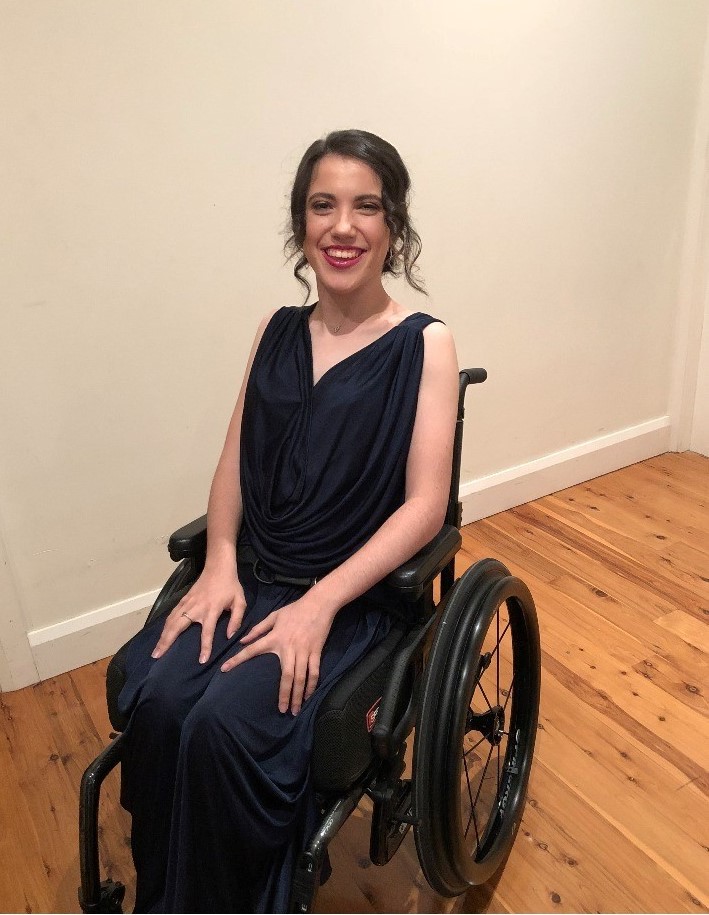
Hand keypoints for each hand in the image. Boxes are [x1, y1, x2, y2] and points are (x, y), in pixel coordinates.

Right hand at [151, 565, 245, 663]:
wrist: (218, 567)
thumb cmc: (230, 586)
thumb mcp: (240, 602)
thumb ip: (237, 619)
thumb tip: (230, 636)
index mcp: (212, 609)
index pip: (207, 631)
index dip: (205, 646)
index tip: (201, 660)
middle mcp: (196, 607)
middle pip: (178, 626)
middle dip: (167, 642)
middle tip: (157, 656)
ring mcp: (187, 603)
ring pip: (171, 620)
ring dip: (162, 635)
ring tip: (156, 649)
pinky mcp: (183, 599)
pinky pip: (172, 614)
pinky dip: (165, 625)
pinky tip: (161, 634)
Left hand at [220, 594, 335, 714]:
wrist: (319, 604)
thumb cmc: (295, 609)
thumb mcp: (274, 615)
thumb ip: (258, 629)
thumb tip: (242, 640)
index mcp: (274, 637)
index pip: (252, 650)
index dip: (237, 659)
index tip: (224, 670)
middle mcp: (288, 647)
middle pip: (286, 676)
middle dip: (284, 695)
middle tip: (282, 710)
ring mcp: (303, 651)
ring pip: (300, 677)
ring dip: (298, 695)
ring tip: (295, 710)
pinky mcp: (315, 652)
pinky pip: (314, 672)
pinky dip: (311, 685)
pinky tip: (308, 695)